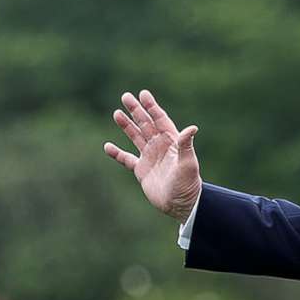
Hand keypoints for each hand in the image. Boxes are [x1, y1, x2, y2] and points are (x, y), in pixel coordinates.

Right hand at [104, 89, 201, 222]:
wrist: (180, 205)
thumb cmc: (188, 184)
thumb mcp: (188, 163)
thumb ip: (186, 145)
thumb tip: (192, 128)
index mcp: (171, 141)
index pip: (160, 119)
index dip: (152, 107)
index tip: (143, 94)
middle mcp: (160, 146)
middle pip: (145, 124)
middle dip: (136, 110)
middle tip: (125, 96)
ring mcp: (150, 157)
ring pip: (135, 137)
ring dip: (126, 126)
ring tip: (116, 113)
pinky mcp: (141, 170)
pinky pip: (126, 159)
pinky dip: (117, 153)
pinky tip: (107, 146)